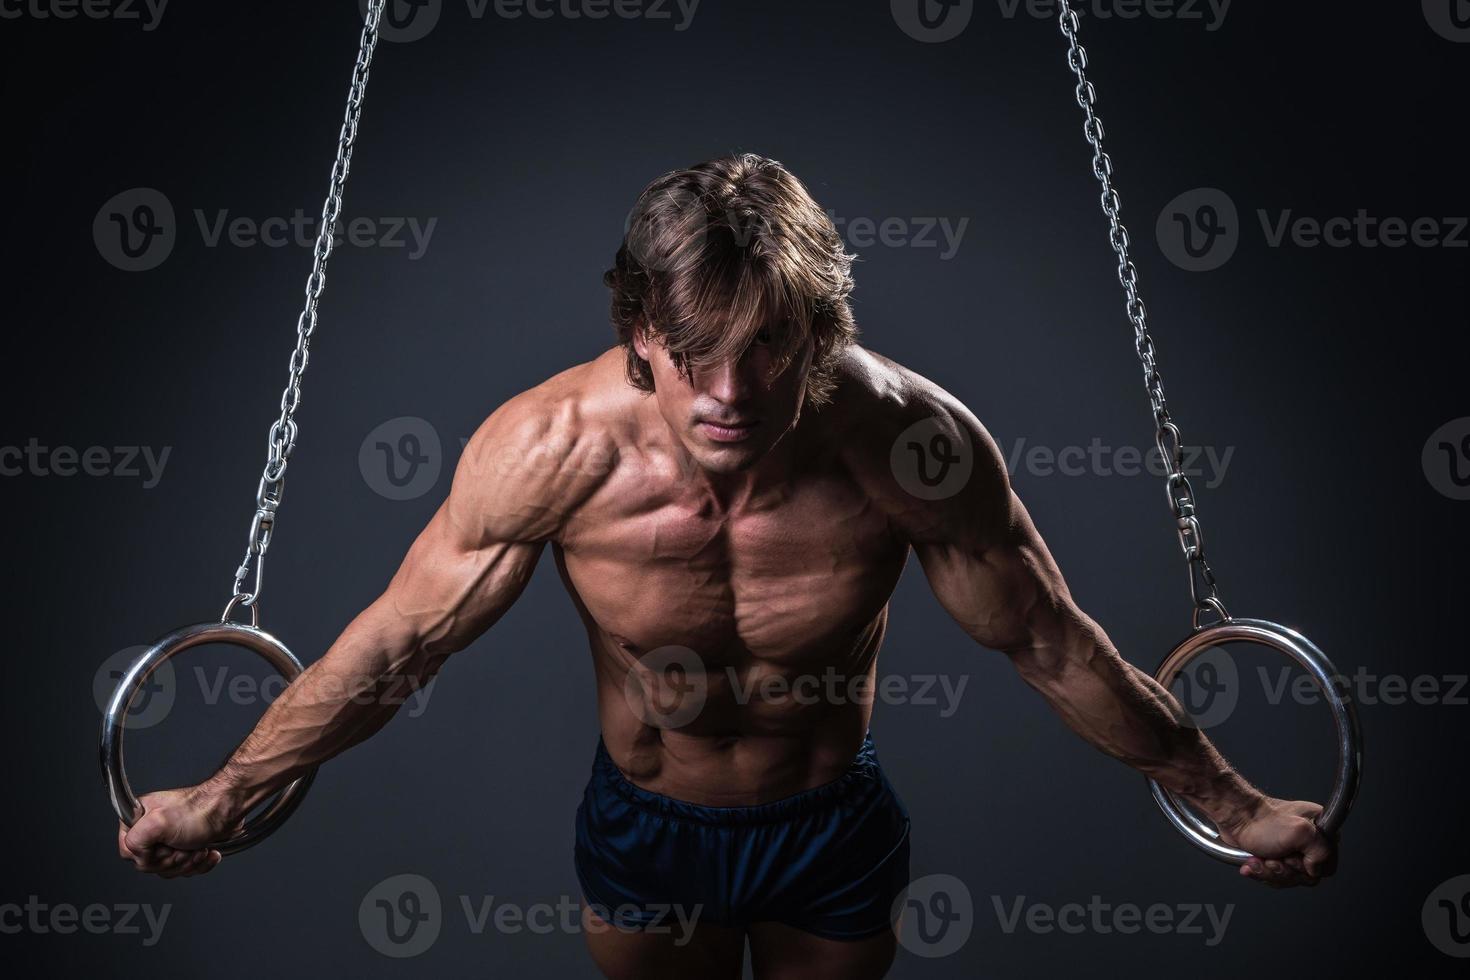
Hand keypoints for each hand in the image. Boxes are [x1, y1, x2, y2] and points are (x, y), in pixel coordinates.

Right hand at [117, 787, 234, 877]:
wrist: (229, 809)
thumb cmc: (199, 810)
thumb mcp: (157, 823)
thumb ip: (134, 842)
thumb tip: (139, 858)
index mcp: (139, 819)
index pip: (128, 852)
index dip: (148, 856)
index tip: (163, 846)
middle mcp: (152, 829)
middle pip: (151, 865)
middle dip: (173, 860)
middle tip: (183, 845)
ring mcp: (170, 840)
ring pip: (169, 869)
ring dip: (188, 862)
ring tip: (198, 847)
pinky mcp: (187, 848)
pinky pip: (186, 869)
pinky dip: (200, 864)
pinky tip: (208, 851)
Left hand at [1217, 797, 1337, 887]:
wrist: (1234, 818)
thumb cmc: (1262, 821)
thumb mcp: (1300, 832)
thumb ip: (1322, 851)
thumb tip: (1316, 869)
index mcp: (1320, 831)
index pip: (1328, 866)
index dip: (1308, 867)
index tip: (1292, 856)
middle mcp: (1308, 841)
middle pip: (1306, 876)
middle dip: (1284, 870)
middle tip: (1273, 856)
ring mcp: (1291, 850)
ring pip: (1289, 878)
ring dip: (1270, 871)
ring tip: (1260, 858)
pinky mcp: (1276, 857)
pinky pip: (1275, 877)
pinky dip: (1261, 871)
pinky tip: (1252, 862)